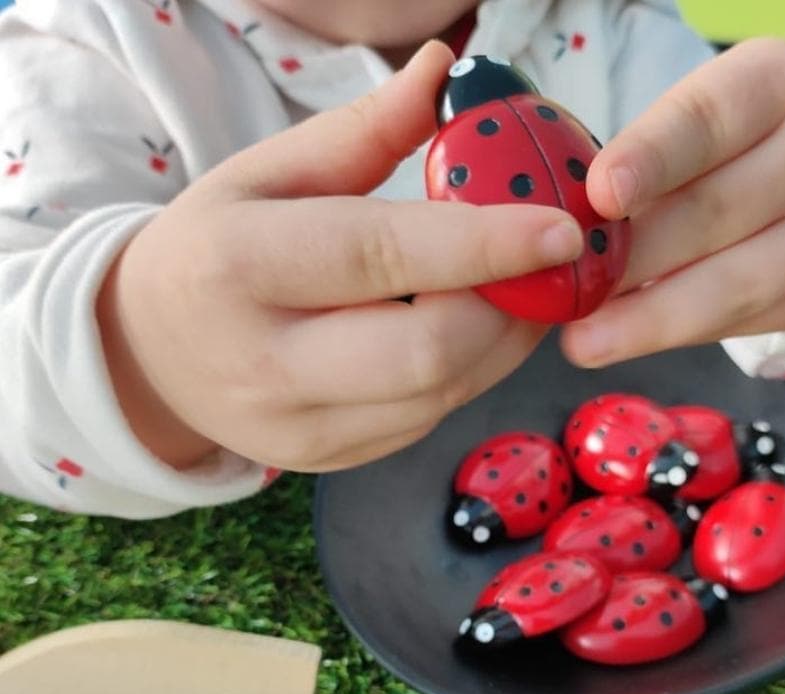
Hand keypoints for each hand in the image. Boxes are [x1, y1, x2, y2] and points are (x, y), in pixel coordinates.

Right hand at [98, 41, 582, 470]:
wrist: (151, 357)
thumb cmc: (215, 250)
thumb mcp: (264, 175)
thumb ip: (360, 133)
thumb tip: (441, 71)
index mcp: (240, 268)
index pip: (379, 255)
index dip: (481, 244)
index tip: (560, 228)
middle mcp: (270, 364)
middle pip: (429, 350)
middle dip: (509, 307)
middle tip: (547, 264)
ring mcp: (304, 429)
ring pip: (444, 394)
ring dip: (505, 342)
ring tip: (523, 291)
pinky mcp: (333, 460)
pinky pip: (431, 418)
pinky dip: (471, 372)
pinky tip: (473, 332)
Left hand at [562, 38, 784, 366]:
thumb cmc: (741, 145)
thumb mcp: (704, 123)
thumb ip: (650, 164)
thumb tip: (572, 233)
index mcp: (778, 85)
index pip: (707, 121)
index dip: (651, 159)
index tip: (600, 195)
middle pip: (714, 211)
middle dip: (632, 258)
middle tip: (570, 288)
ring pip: (731, 284)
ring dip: (648, 318)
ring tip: (586, 341)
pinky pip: (737, 321)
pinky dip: (675, 334)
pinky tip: (629, 341)